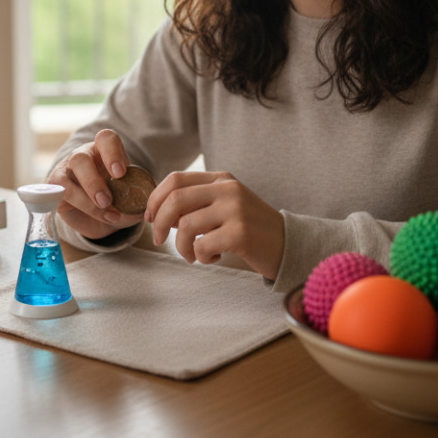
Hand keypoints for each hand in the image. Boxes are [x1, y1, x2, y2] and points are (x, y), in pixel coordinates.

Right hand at [47, 129, 143, 240]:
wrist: (96, 216)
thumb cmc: (115, 200)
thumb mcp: (129, 198)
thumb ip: (135, 202)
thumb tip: (142, 211)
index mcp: (103, 151)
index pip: (106, 139)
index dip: (112, 153)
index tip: (120, 173)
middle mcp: (82, 157)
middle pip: (80, 159)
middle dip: (93, 182)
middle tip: (107, 201)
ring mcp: (65, 172)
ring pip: (65, 180)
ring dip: (83, 199)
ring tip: (105, 213)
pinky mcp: (54, 190)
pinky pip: (55, 196)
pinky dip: (73, 207)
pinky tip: (87, 215)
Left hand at [145, 170, 284, 279]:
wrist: (288, 244)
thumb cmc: (250, 229)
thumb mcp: (225, 206)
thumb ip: (196, 204)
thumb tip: (158, 211)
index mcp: (221, 179)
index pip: (175, 179)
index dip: (155, 199)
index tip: (149, 217)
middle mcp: (228, 190)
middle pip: (175, 200)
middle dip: (158, 223)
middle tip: (159, 240)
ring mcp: (235, 210)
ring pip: (185, 226)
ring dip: (181, 247)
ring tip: (192, 255)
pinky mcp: (240, 233)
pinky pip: (201, 246)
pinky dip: (200, 256)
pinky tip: (212, 258)